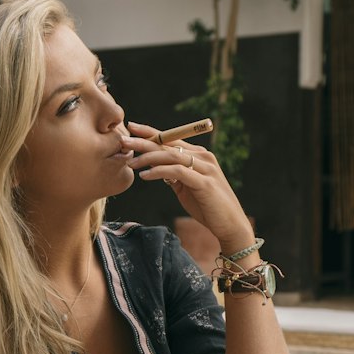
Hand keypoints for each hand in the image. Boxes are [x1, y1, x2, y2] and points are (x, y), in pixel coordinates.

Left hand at [126, 120, 252, 250]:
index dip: (151, 132)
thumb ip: (174, 176)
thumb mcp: (187, 188)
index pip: (172, 139)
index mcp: (199, 156)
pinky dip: (159, 172)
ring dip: (148, 157)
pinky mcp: (204, 182)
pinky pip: (177, 172)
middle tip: (123, 140)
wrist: (230, 225)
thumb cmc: (208, 207)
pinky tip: (145, 175)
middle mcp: (203, 157)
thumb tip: (155, 168)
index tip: (131, 128)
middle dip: (144, 141)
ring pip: (172, 156)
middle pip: (169, 145)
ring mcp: (205, 169)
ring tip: (131, 161)